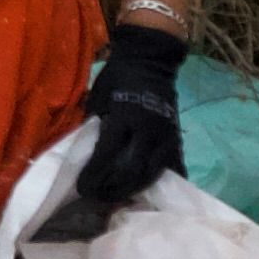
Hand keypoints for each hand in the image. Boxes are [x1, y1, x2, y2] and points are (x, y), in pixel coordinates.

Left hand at [38, 23, 189, 243]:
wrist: (150, 59)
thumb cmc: (118, 77)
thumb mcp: (98, 98)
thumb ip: (93, 126)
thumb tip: (82, 154)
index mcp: (124, 117)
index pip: (107, 154)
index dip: (94, 175)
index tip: (82, 189)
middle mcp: (147, 129)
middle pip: (131, 170)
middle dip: (113, 189)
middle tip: (98, 198)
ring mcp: (165, 135)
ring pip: (152, 173)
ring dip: (134, 190)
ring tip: (118, 199)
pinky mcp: (176, 137)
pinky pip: (174, 166)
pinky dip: (163, 182)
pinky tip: (151, 195)